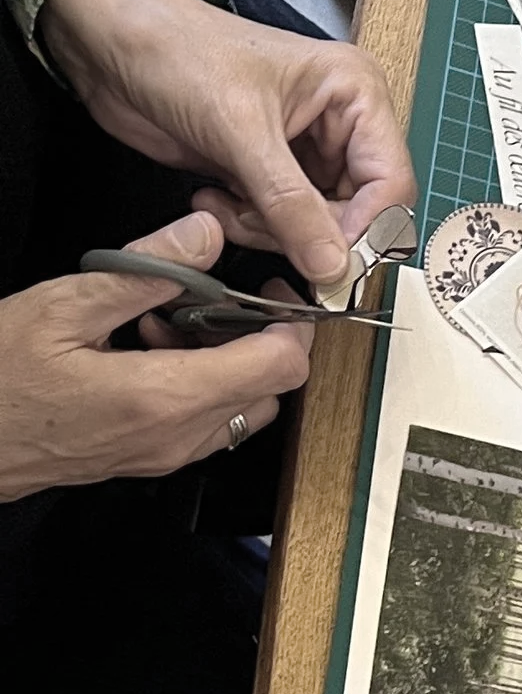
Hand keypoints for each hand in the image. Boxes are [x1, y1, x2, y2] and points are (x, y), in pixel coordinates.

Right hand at [0, 212, 309, 500]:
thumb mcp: (60, 307)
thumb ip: (142, 271)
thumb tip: (203, 235)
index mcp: (161, 397)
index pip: (277, 367)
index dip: (289, 323)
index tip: (272, 289)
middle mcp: (175, 437)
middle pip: (271, 391)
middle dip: (257, 339)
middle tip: (213, 299)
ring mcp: (164, 455)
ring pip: (243, 409)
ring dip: (227, 363)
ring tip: (166, 322)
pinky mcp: (149, 458)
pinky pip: (207, 423)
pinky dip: (200, 384)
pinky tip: (148, 350)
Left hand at [43, 0, 413, 292]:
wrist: (111, 44)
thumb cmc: (176, 50)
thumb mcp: (239, 129)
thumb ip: (290, 204)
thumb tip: (334, 266)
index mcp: (354, 94)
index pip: (391, 184)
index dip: (365, 229)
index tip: (328, 261)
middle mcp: (339, 125)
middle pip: (357, 214)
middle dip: (307, 232)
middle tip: (260, 223)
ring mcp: (304, 153)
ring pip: (316, 228)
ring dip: (270, 230)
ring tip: (227, 202)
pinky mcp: (269, 174)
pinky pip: (280, 226)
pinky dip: (248, 225)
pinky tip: (215, 196)